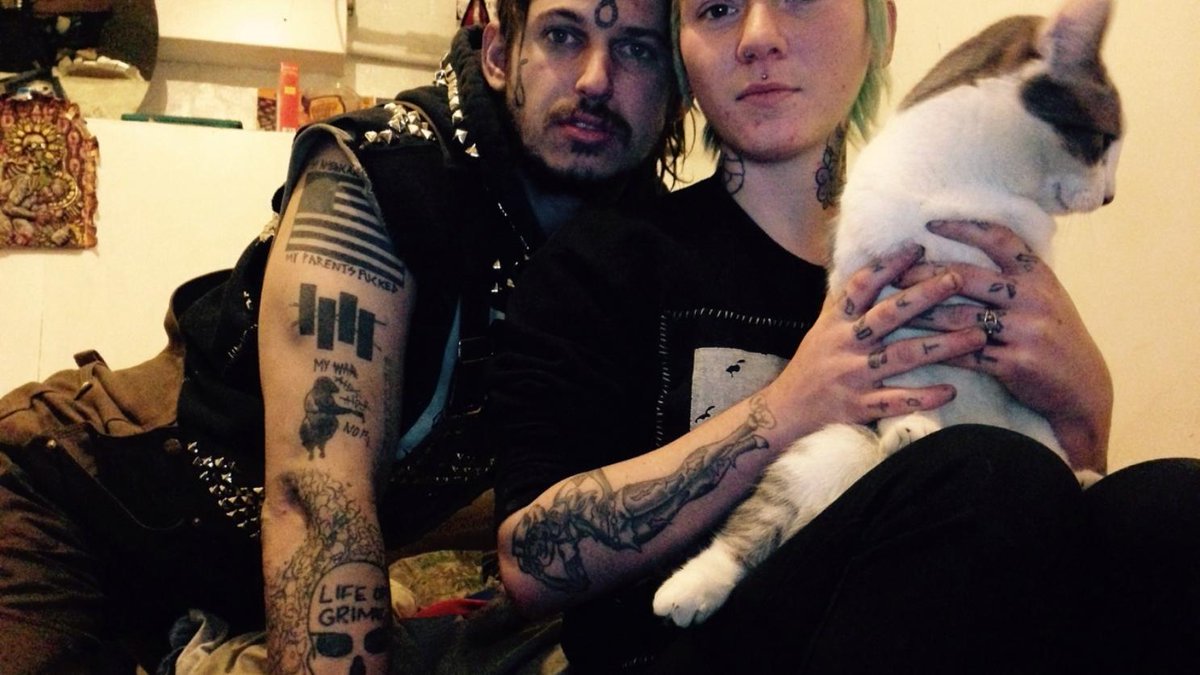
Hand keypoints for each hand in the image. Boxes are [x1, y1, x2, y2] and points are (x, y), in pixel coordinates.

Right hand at [766, 243, 987, 438]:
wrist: (784, 412)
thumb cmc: (810, 366)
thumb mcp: (821, 328)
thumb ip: (844, 302)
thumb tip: (864, 265)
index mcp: (836, 322)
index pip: (862, 286)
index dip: (889, 266)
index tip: (918, 249)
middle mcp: (845, 344)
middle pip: (889, 315)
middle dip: (925, 296)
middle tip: (957, 279)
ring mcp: (853, 376)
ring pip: (901, 356)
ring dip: (941, 346)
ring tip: (977, 335)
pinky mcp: (859, 406)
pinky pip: (896, 401)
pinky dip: (923, 396)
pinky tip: (951, 391)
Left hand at [898, 219, 1111, 471]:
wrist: (1081, 387)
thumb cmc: (1053, 337)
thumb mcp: (1044, 297)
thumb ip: (1013, 276)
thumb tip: (965, 252)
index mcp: (1037, 275)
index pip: (999, 238)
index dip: (963, 227)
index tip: (930, 223)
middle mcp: (1032, 298)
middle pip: (967, 278)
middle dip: (924, 275)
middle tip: (893, 274)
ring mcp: (1025, 331)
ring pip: (959, 318)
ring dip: (921, 315)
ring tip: (892, 312)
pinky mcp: (1015, 363)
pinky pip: (965, 354)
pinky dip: (937, 350)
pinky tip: (912, 348)